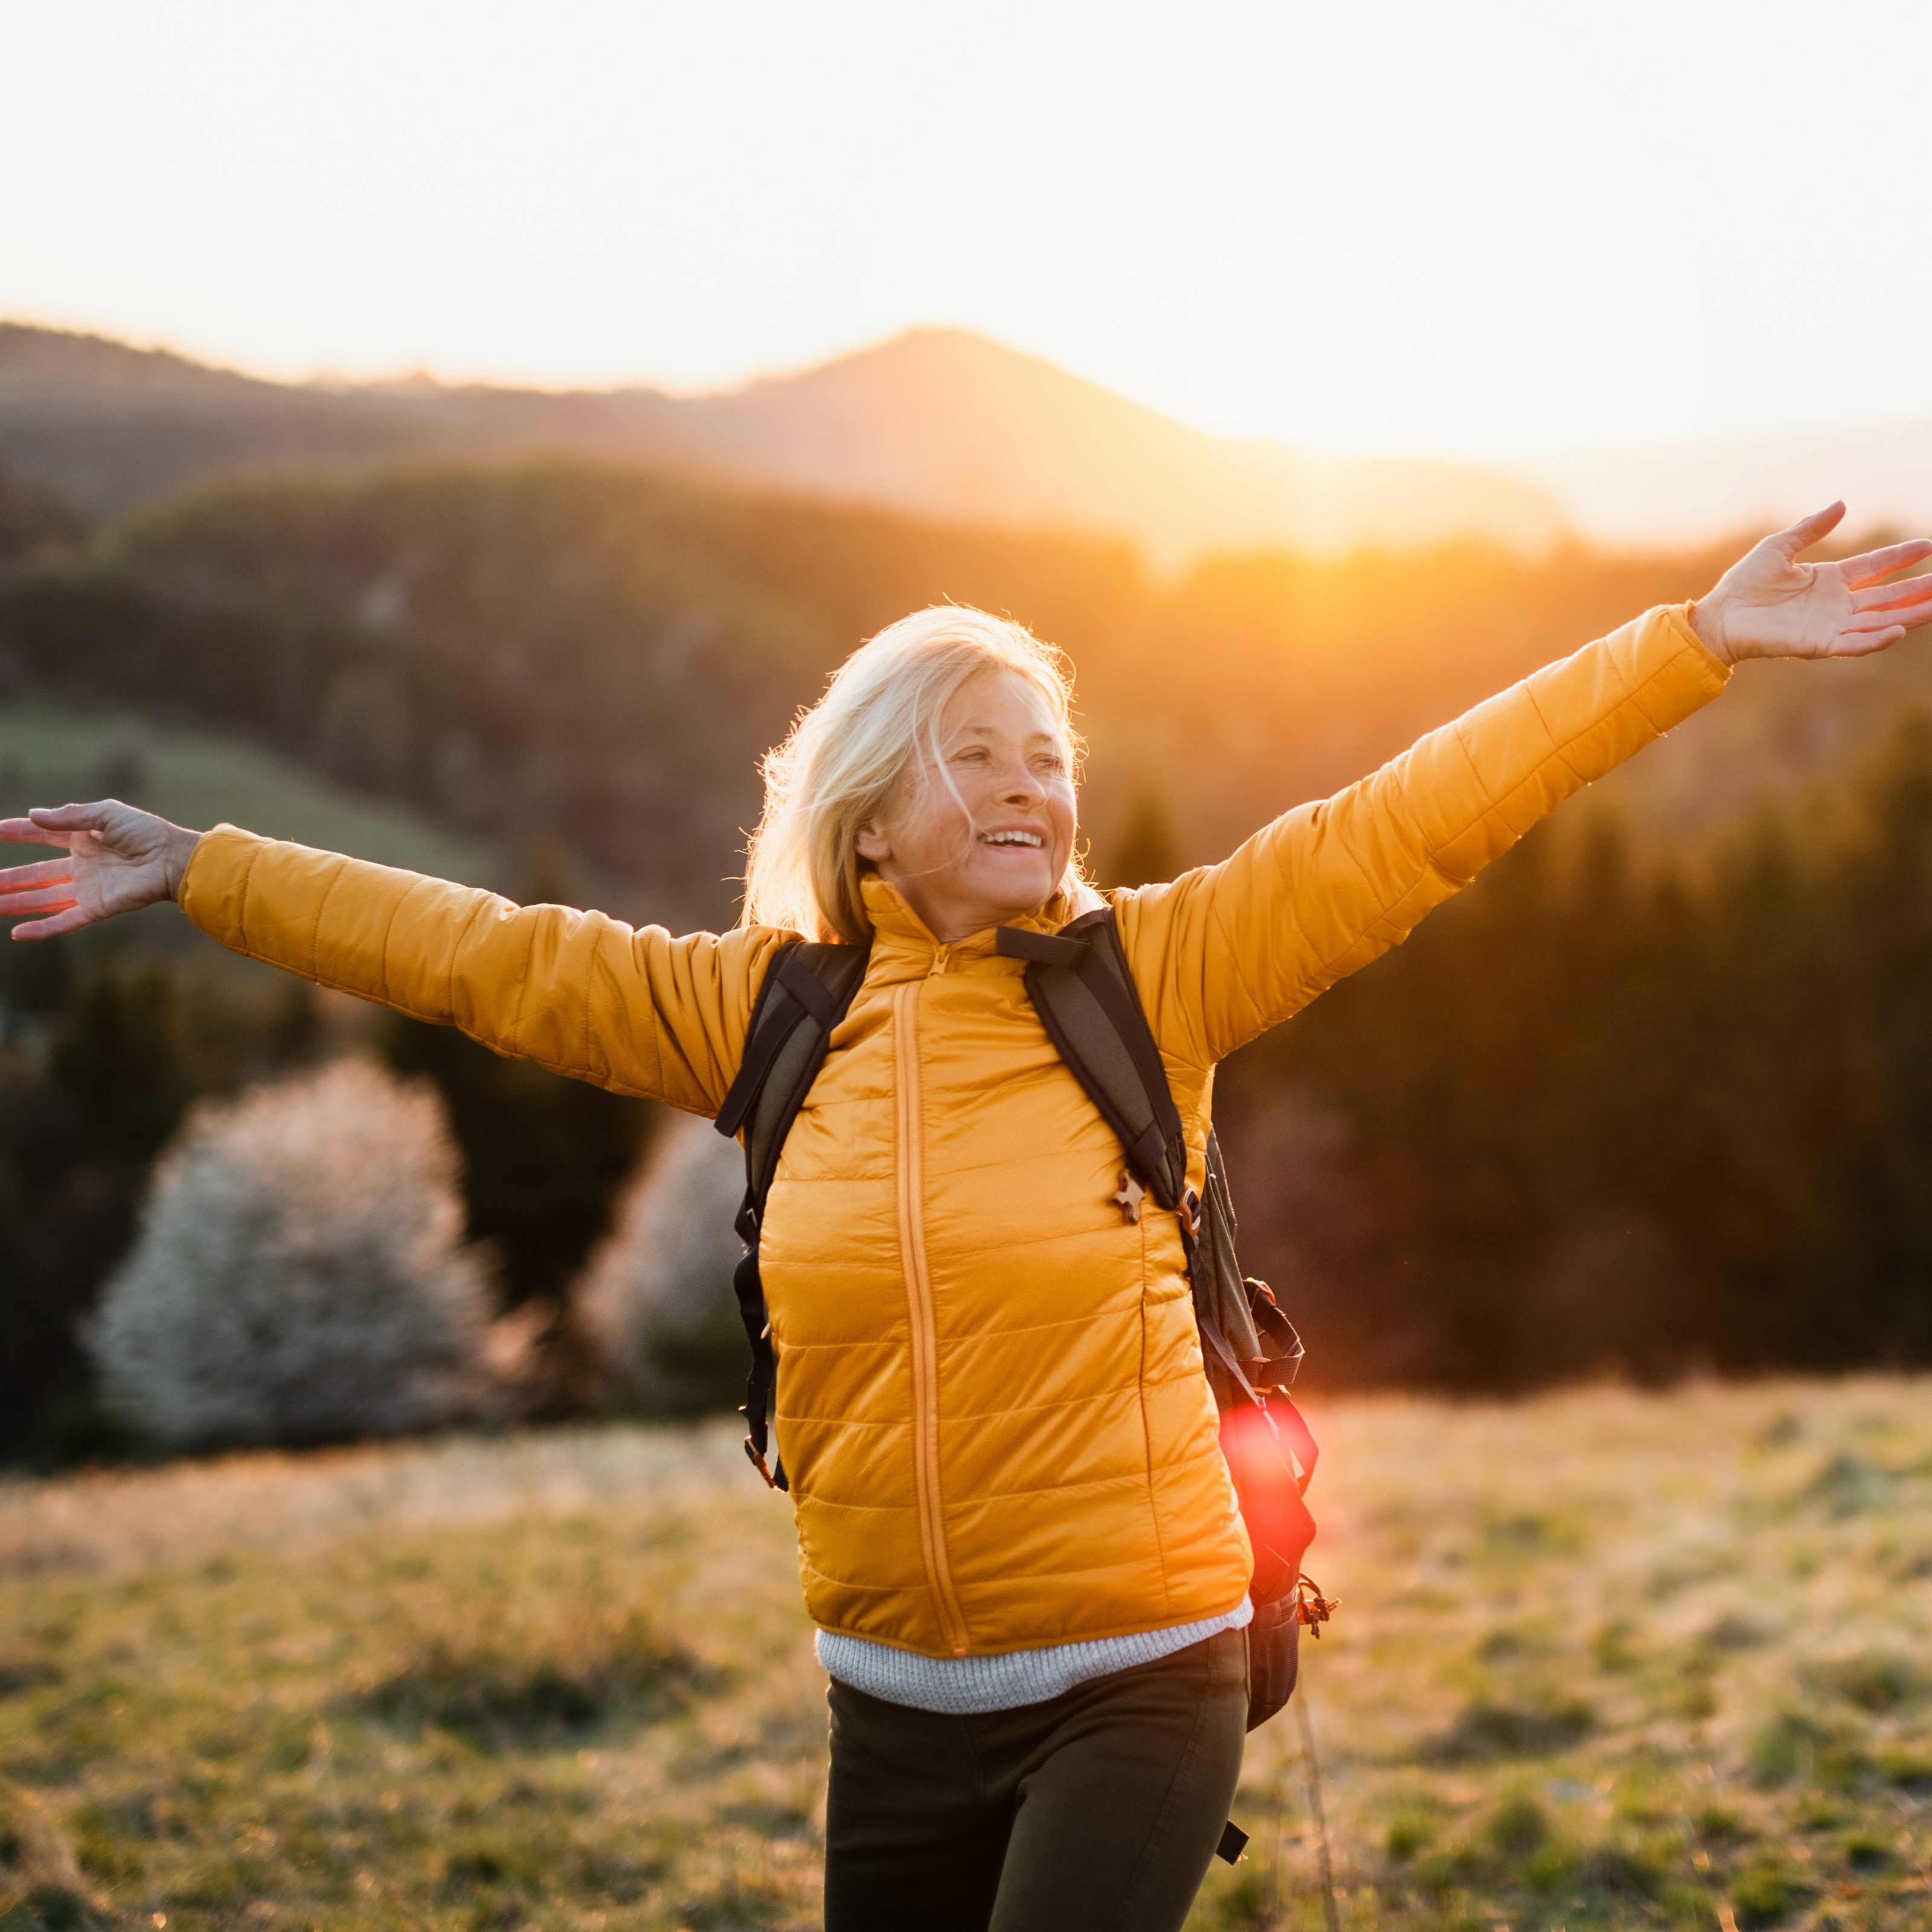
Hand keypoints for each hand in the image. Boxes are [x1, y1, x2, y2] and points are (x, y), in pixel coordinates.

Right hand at [0, 801, 202, 939]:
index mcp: (83, 838)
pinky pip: (64, 921)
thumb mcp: (106, 814)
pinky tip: (18, 933)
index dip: (16, 832)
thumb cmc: (146, 832)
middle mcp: (81, 865)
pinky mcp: (96, 908)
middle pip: (35, 873)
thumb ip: (69, 816)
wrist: (173, 859)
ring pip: (42, 898)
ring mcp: (87, 888)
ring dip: (15, 902)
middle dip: (8, 877)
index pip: (41, 835)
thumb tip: (33, 815)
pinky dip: (42, 928)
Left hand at [1690, 503, 1931, 665]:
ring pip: (1879, 621)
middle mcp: (1835, 604)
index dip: (1900, 557)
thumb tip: (1842, 504)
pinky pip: (1853, 644)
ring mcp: (1829, 626)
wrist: (1719, 616)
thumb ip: (1811, 527)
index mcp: (1828, 580)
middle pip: (1886, 597)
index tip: (1928, 546)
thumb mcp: (1779, 547)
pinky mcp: (1817, 645)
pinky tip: (1899, 629)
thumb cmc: (1743, 584)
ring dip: (1910, 615)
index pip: (1874, 568)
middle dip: (1917, 589)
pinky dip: (1876, 639)